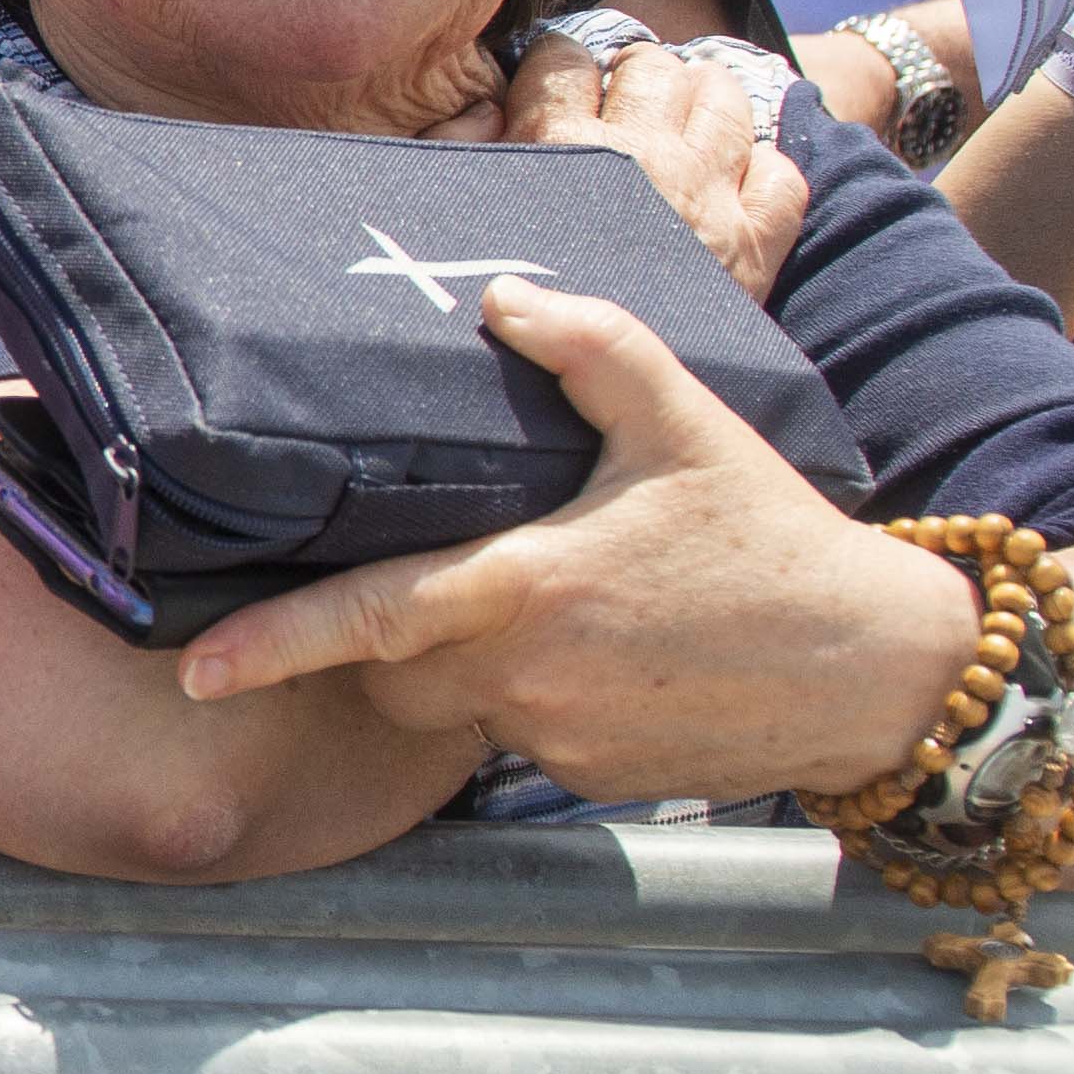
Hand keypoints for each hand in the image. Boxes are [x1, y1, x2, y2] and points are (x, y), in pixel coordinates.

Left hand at [179, 279, 980, 805]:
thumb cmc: (774, 535)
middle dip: (383, 637)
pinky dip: (527, 701)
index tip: (198, 666)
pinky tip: (599, 656)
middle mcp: (525, 675)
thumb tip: (504, 296)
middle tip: (435, 581)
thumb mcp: (688, 420)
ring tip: (538, 610)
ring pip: (449, 709)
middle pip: (391, 671)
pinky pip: (518, 739)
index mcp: (527, 587)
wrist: (875, 669)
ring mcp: (555, 736)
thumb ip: (592, 350)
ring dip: (458, 668)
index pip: (370, 618)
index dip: (271, 646)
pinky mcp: (590, 777)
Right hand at [488, 30, 807, 302]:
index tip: (552, 88)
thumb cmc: (514, 323)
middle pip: (649, 66)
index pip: (562, 59)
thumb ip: (459, 159)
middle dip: (632, 74)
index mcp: (564, 145)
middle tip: (620, 105)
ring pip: (723, 96)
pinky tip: (737, 176)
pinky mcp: (757, 239)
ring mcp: (709, 191)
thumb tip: (481, 111)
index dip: (554, 66)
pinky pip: (780, 172)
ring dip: (701, 97)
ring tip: (681, 119)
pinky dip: (764, 167)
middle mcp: (643, 154)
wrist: (609, 414)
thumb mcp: (462, 229)